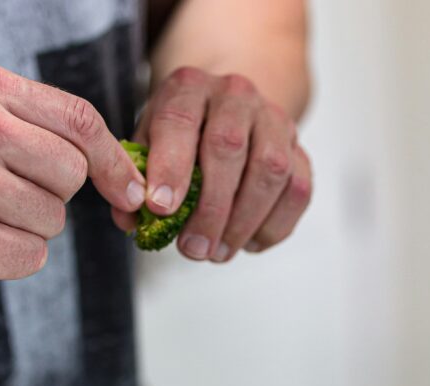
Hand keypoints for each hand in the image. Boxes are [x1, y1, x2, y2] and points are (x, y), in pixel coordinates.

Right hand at [0, 61, 145, 301]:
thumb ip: (20, 124)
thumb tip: (108, 163)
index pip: (76, 118)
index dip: (113, 159)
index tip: (130, 187)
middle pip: (72, 174)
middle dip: (49, 197)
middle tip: (2, 201)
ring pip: (53, 220)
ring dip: (23, 231)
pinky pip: (31, 256)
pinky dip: (7, 262)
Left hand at [112, 66, 311, 261]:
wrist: (228, 109)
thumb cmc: (181, 135)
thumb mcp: (148, 144)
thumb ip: (134, 179)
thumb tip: (130, 220)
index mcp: (189, 88)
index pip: (180, 120)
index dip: (170, 167)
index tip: (160, 209)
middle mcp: (236, 96)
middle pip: (229, 147)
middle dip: (209, 208)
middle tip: (192, 249)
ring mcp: (274, 121)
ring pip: (270, 170)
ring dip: (242, 221)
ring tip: (218, 253)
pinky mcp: (300, 151)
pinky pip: (298, 191)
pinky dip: (273, 226)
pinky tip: (247, 244)